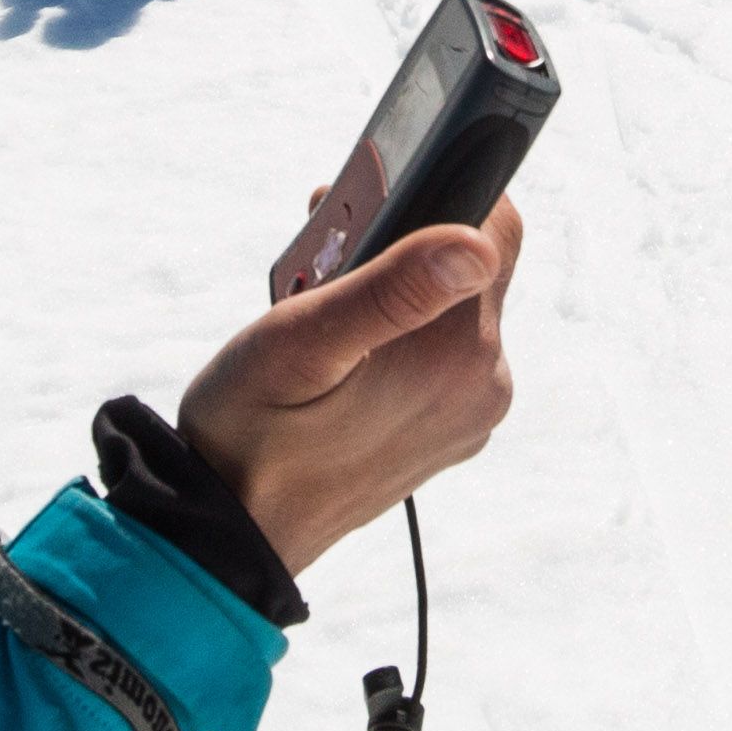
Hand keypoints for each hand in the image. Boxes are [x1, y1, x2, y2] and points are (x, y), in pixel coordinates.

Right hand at [177, 206, 519, 576]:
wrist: (234, 535)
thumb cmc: (249, 435)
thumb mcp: (301, 343)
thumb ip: (392, 289)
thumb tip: (477, 244)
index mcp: (457, 355)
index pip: (497, 230)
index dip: (440, 195)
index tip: (371, 210)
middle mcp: (482, 386)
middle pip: (468, 270)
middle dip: (400, 248)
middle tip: (321, 264)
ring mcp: (469, 415)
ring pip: (450, 313)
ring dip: (392, 294)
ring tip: (318, 312)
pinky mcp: (447, 432)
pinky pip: (438, 358)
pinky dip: (395, 339)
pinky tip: (338, 353)